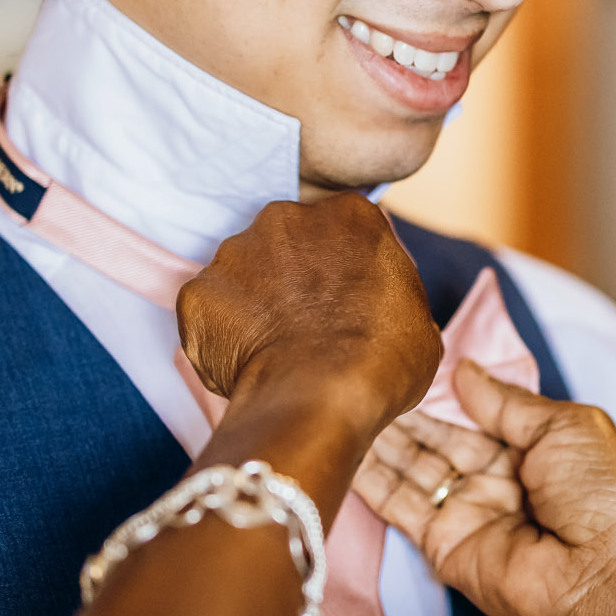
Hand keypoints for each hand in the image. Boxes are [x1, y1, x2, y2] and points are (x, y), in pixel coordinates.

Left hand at [177, 194, 440, 433]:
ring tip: (275, 349)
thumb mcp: (418, 318)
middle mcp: (286, 218)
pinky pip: (210, 311)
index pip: (345, 229)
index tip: (346, 297)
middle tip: (309, 323)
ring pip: (243, 271)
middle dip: (294, 274)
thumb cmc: (381, 362)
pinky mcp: (197, 292)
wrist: (317, 400)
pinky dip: (222, 333)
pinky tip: (245, 363)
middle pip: (288, 240)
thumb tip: (374, 300)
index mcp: (349, 215)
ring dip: (255, 301)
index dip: (345, 266)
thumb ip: (388, 289)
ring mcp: (234, 253)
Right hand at [357, 359, 615, 615]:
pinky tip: (343, 446)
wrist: (603, 576)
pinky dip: (370, 479)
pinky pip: (399, 506)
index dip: (444, 387)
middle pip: (439, 435)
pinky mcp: (441, 543)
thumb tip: (464, 369)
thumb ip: (508, 402)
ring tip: (344, 399)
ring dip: (381, 437)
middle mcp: (496, 476)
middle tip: (364, 374)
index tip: (406, 357)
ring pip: (412, 466)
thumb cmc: (601, 495)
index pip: (476, 411)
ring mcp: (467, 510)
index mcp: (534, 446)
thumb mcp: (566, 426)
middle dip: (405, 408)